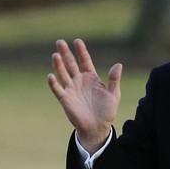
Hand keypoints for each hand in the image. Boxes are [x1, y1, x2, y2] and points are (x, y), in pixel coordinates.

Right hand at [47, 38, 121, 153]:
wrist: (98, 127)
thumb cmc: (107, 111)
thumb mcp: (114, 95)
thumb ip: (115, 80)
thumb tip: (118, 65)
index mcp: (91, 78)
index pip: (85, 61)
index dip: (81, 51)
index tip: (77, 41)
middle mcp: (79, 81)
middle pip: (71, 64)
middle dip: (66, 53)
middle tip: (60, 42)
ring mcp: (71, 89)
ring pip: (63, 74)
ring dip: (59, 65)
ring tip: (56, 55)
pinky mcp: (65, 99)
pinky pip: (57, 89)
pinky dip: (53, 83)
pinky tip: (51, 76)